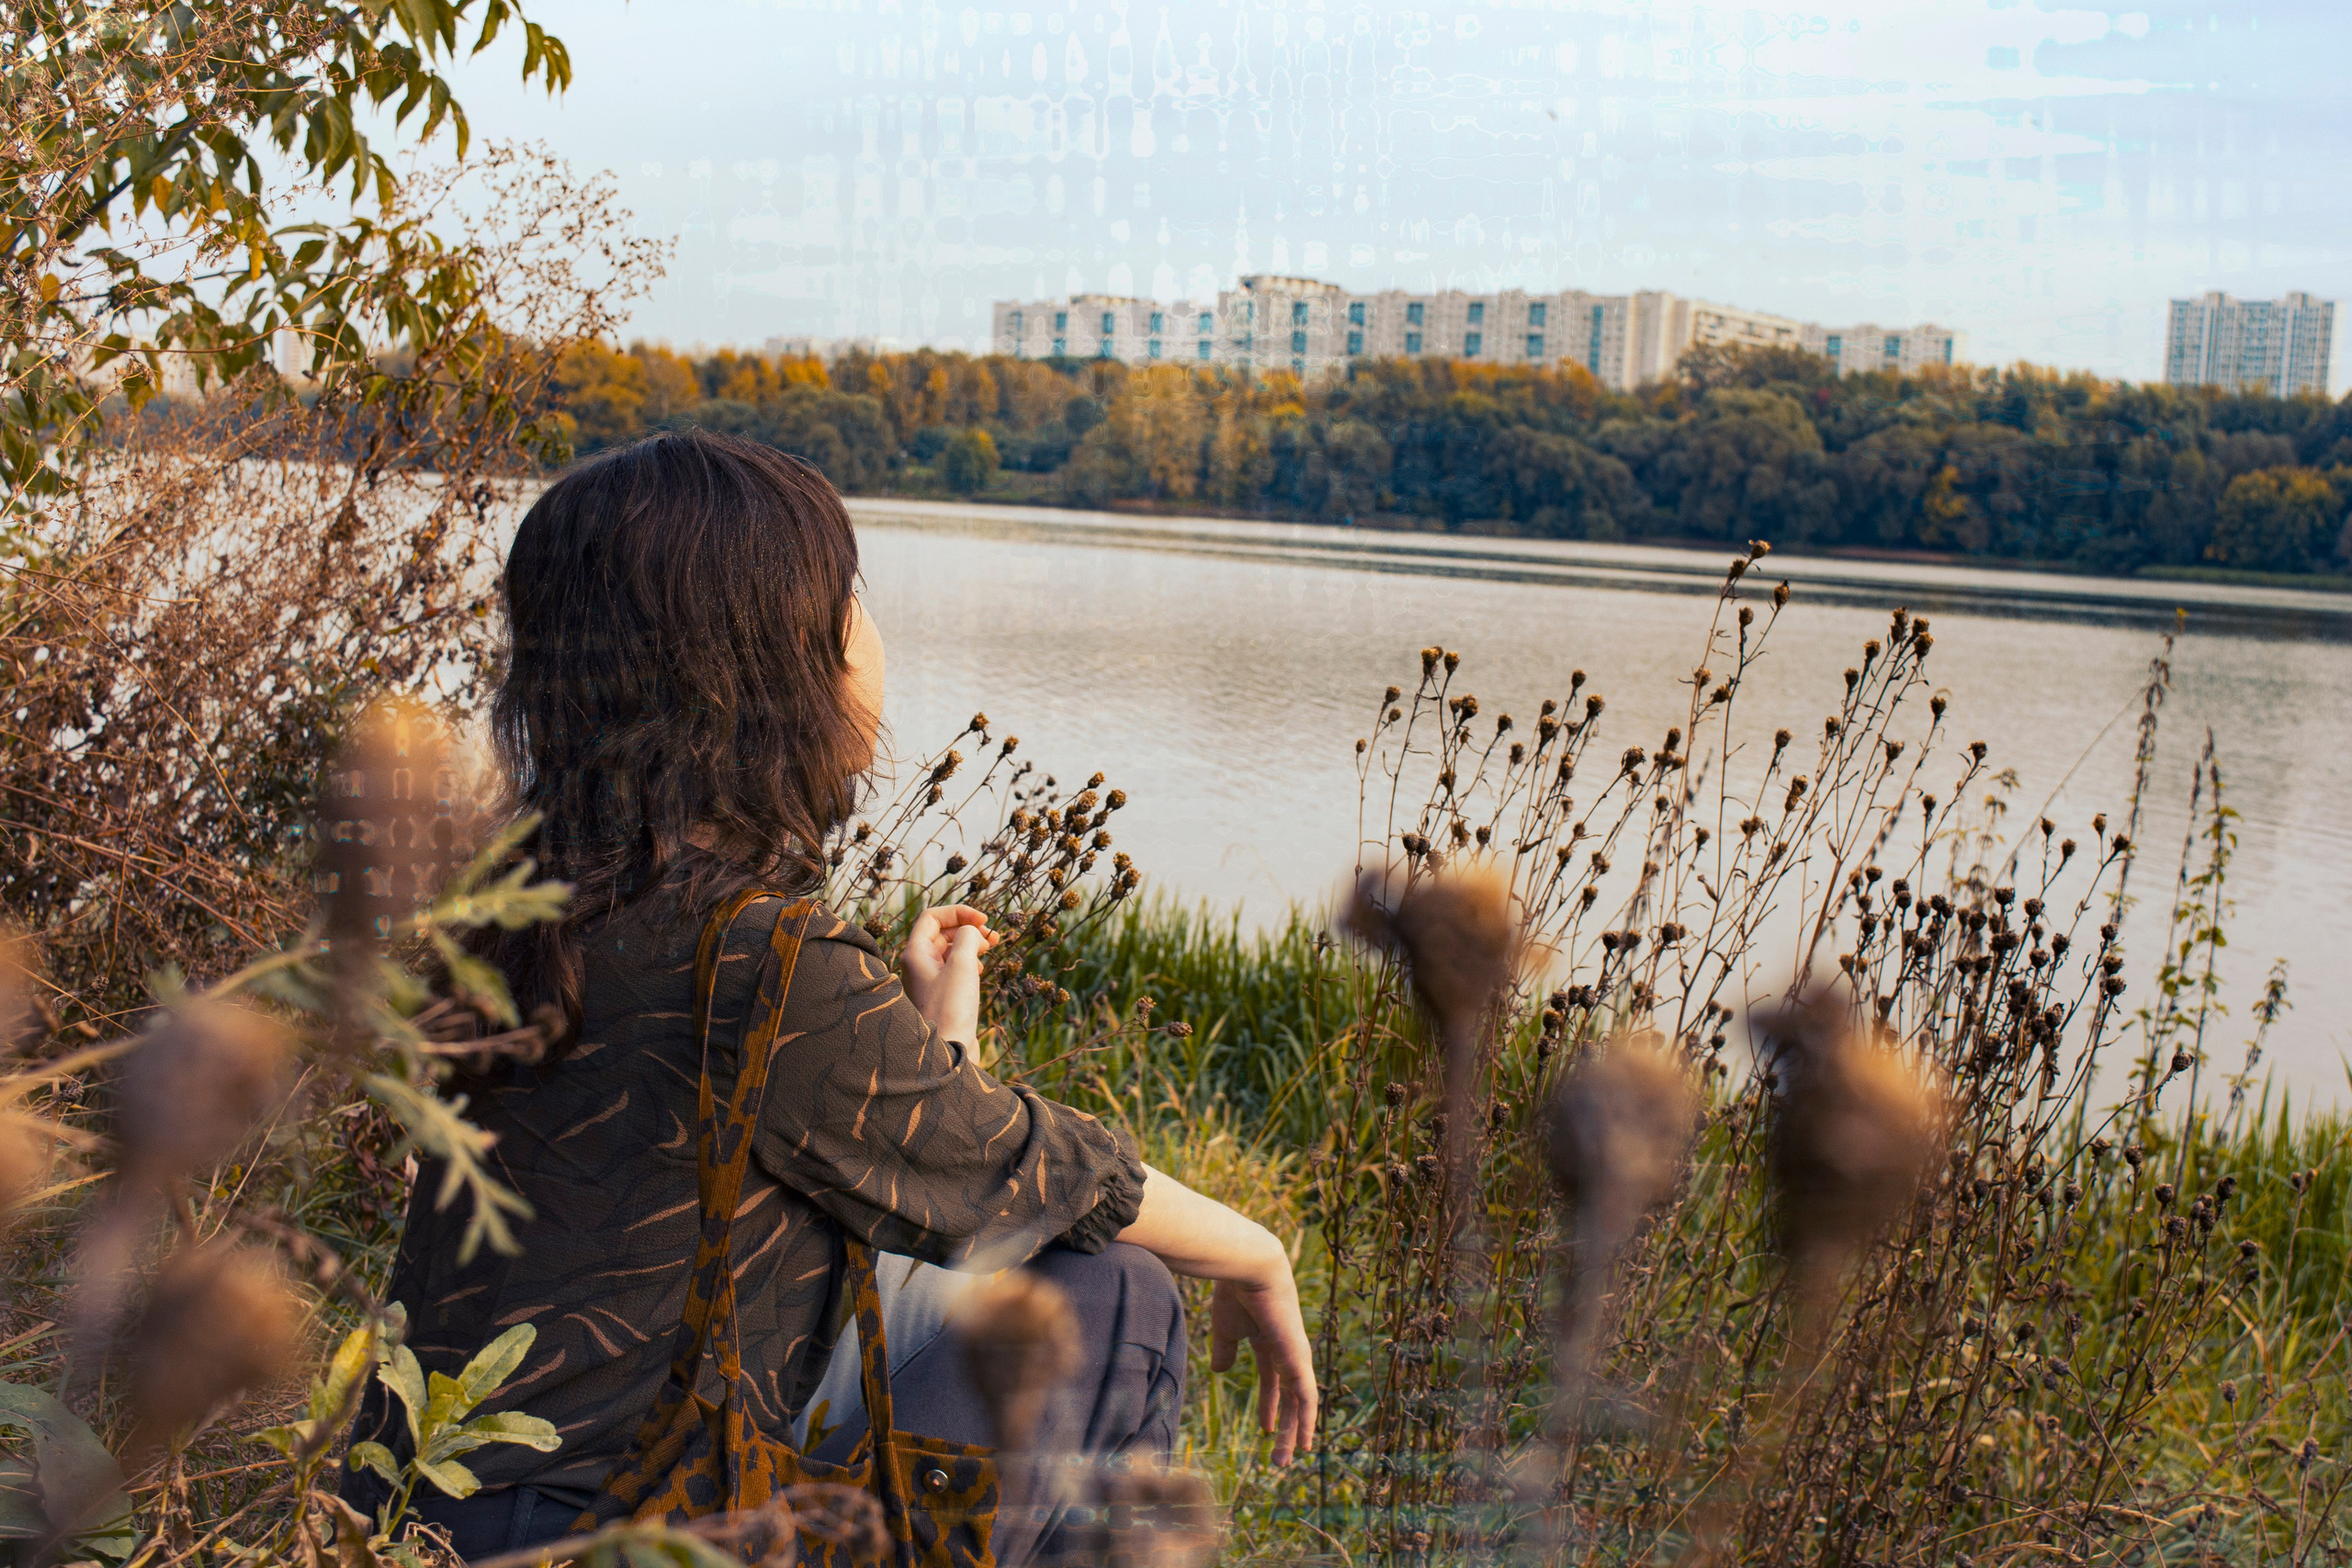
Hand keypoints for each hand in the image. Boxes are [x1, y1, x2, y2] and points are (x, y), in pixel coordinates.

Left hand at [898, 904, 996, 1045]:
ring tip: (990, 948)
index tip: (984, 920)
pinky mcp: (941, 996)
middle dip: (967, 928)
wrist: (948, 1052)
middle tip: (992, 936)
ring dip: (970, 943)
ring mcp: (929, 981)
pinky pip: (953, 968)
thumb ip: (967, 937)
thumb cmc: (951, 1009)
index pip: (932, 917)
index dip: (959, 912)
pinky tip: (980, 970)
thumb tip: (971, 932)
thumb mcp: (962, 964)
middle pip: (941, 932)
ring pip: (949, 950)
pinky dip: (968, 962)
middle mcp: (918, 965)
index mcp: (915, 953)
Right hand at [1210, 1258, 1318, 1465]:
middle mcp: (1287, 1350)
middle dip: (1286, 1427)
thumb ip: (1225, 1351)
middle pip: (1290, 1397)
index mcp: (1268, 1341)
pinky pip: (1307, 1396)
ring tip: (1286, 1460)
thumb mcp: (1226, 1330)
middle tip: (1280, 1457)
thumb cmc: (1234, 1293)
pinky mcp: (1300, 1359)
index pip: (1274, 1381)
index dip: (1270, 1406)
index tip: (1267, 1428)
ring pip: (1299, 1403)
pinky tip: (1305, 1440)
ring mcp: (1296, 1355)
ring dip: (1295, 1432)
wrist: (1249, 1271)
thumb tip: (1221, 1372)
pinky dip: (1308, 1420)